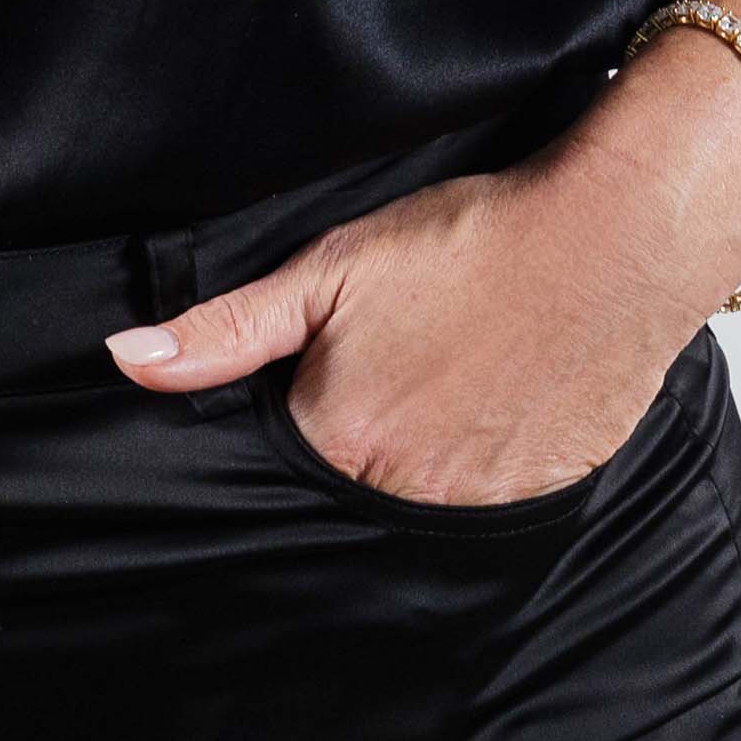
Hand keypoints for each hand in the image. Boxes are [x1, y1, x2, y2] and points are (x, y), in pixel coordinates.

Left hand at [101, 123, 740, 508]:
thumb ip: (227, 330)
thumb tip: (127, 360)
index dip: (297, 412)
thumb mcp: (330, 269)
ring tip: (450, 376)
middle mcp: (405, 494)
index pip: (283, 462)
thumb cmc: (471, 241)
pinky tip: (498, 396)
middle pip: (350, 488)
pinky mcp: (542, 495)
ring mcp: (480, 503)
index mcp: (340, 442)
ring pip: (421, 499)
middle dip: (359, 439)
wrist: (613, 238)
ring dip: (423, 452)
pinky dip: (485, 458)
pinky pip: (491, 499)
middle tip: (399, 367)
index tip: (328, 372)